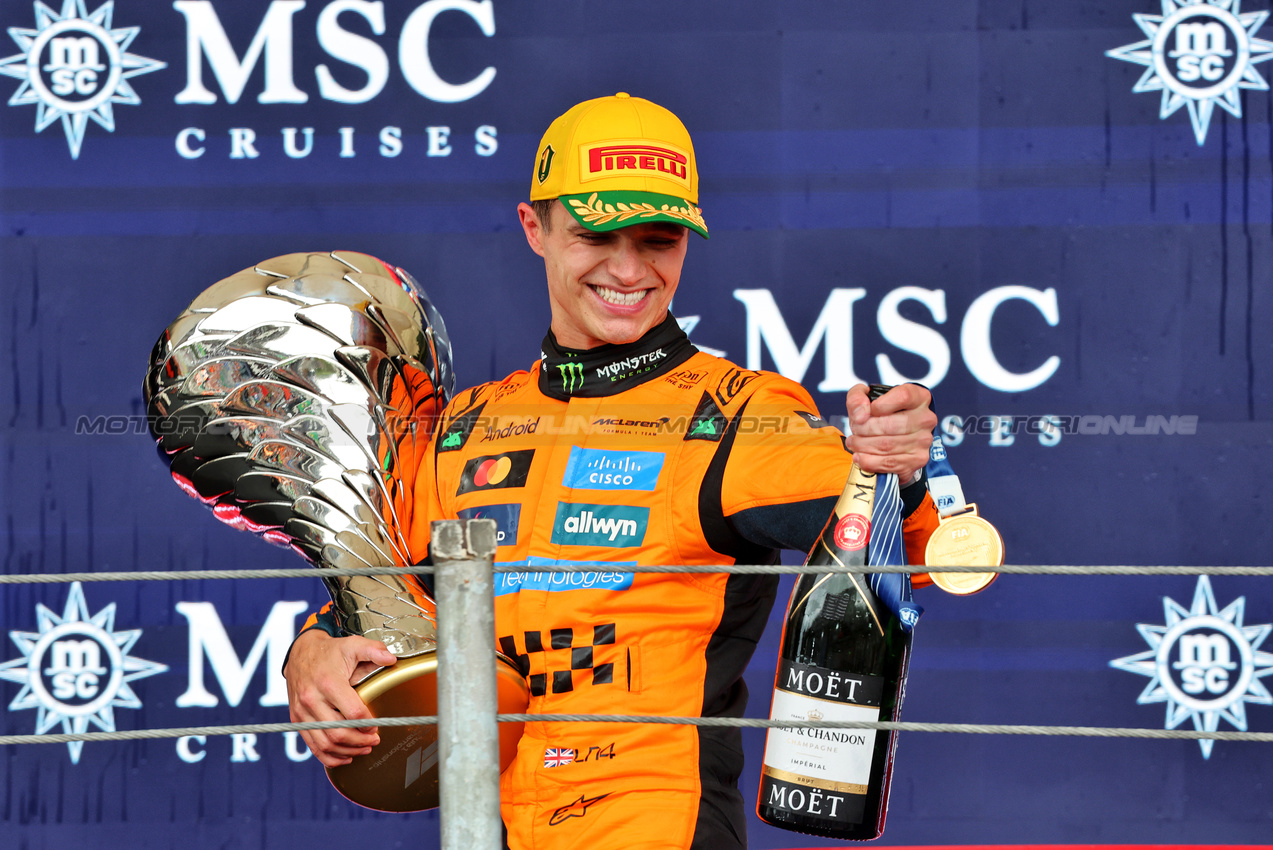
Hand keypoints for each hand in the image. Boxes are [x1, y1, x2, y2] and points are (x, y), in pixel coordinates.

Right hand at [284, 630, 397, 766]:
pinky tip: (344, 756)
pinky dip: (329, 756)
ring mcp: (302, 712)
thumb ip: (374, 650)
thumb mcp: (353, 644)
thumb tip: (391, 659)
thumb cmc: (329, 651)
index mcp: (328, 682)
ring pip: (325, 743)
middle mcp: (312, 699)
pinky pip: (312, 746)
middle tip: (374, 740)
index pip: (352, 712)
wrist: (300, 653)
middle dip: (360, 740)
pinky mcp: (298, 720)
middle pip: (338, 732)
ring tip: (364, 748)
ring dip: (348, 751)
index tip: (377, 725)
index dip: (368, 723)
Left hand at [843, 383, 935, 479]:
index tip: (865, 413)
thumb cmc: (882, 413)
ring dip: (863, 446)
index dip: (879, 405)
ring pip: (887, 445)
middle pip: (890, 425)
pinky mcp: (918, 459)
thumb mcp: (867, 398)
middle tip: (854, 432)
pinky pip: (890, 462)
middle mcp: (926, 418)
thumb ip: (857, 397)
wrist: (894, 435)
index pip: (903, 397)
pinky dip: (870, 461)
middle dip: (864, 430)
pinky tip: (860, 457)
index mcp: (919, 397)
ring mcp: (924, 440)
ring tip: (854, 443)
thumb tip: (860, 415)